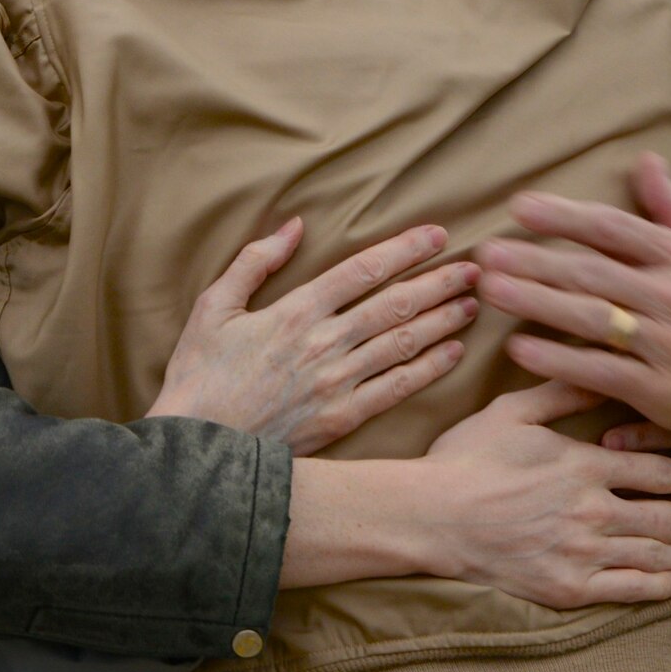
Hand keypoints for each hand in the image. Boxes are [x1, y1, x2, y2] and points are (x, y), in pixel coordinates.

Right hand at [150, 220, 475, 454]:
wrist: (197, 445)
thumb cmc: (200, 374)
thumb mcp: (213, 306)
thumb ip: (254, 261)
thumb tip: (294, 226)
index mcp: (294, 311)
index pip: (362, 270)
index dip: (404, 249)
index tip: (436, 235)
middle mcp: (323, 343)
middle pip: (394, 304)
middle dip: (439, 282)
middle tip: (473, 267)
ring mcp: (335, 383)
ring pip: (402, 344)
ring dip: (442, 320)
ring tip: (472, 303)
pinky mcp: (341, 418)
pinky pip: (395, 389)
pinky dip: (429, 369)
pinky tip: (453, 352)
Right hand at [419, 381, 670, 606]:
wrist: (430, 517)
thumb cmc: (466, 460)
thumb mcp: (511, 411)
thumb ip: (561, 392)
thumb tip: (597, 365)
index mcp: (583, 463)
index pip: (657, 470)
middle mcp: (592, 510)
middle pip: (667, 516)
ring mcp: (582, 553)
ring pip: (656, 555)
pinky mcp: (568, 589)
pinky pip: (630, 590)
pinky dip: (662, 585)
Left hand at [475, 153, 670, 466]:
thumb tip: (646, 159)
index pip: (616, 229)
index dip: (567, 216)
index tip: (520, 206)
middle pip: (594, 273)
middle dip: (536, 260)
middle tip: (486, 251)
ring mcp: (668, 346)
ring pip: (593, 320)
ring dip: (538, 303)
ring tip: (492, 290)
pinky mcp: (663, 392)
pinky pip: (603, 373)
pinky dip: (561, 361)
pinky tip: (521, 348)